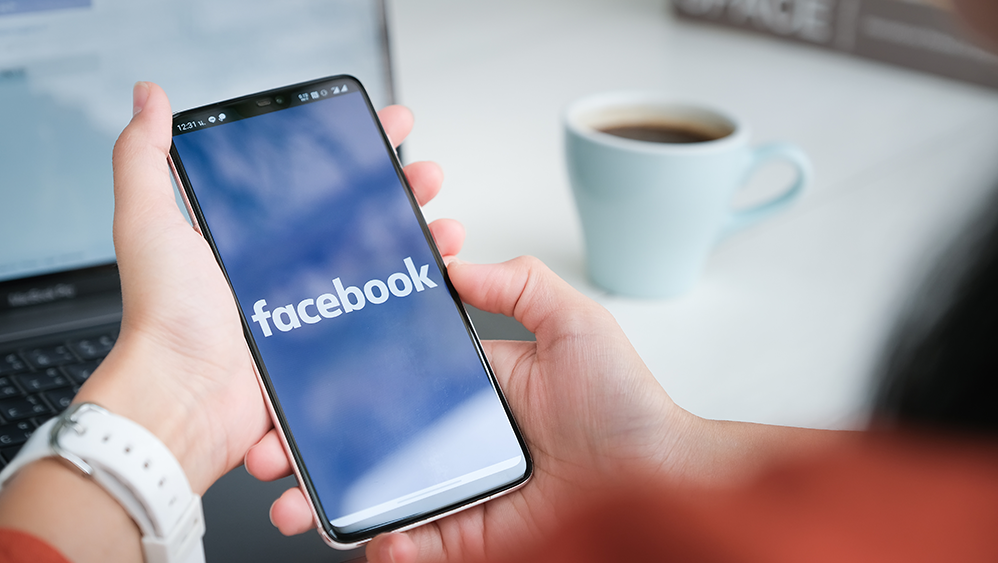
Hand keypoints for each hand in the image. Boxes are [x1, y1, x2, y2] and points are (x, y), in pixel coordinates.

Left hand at [76, 81, 462, 494]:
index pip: (312, 181)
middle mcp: (282, 270)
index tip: (383, 127)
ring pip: (378, 263)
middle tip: (427, 175)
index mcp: (248, 238)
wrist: (186, 402)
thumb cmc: (166, 318)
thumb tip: (147, 98)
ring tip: (444, 226)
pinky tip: (436, 278)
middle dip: (401, 192)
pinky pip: (380, 314)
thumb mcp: (149, 222)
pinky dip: (414, 294)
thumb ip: (144, 157)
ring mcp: (310, 308)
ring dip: (418, 239)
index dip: (352, 152)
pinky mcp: (328, 346)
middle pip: (357, 218)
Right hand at [248, 255, 692, 561]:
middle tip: (265, 443)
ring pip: (370, 496)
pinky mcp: (467, 536)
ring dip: (320, 500)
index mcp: (465, 384)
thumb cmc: (626, 405)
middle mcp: (449, 437)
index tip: (290, 374)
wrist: (658, 479)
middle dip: (302, 442)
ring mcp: (453, 488)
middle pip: (359, 439)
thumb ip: (518, 283)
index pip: (383, 375)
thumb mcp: (573, 322)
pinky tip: (375, 539)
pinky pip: (413, 546)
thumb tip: (456, 263)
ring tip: (289, 500)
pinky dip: (387, 548)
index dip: (332, 377)